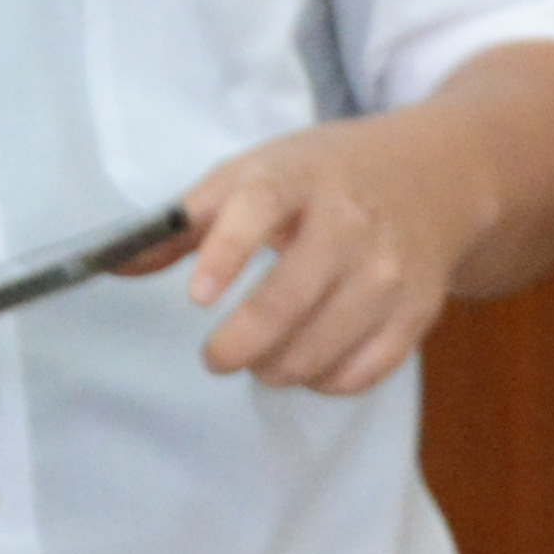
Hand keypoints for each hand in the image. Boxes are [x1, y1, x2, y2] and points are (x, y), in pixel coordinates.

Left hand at [158, 106, 534, 394]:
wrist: (437, 175)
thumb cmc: (327, 175)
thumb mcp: (256, 171)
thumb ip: (188, 221)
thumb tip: (115, 266)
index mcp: (297, 177)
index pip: (258, 210)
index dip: (224, 255)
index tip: (197, 299)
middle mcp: (349, 223)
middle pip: (289, 299)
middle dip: (240, 345)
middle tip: (216, 357)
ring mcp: (390, 270)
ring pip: (324, 346)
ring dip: (278, 369)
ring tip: (261, 362)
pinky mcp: (419, 309)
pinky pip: (366, 368)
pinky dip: (328, 381)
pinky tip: (309, 368)